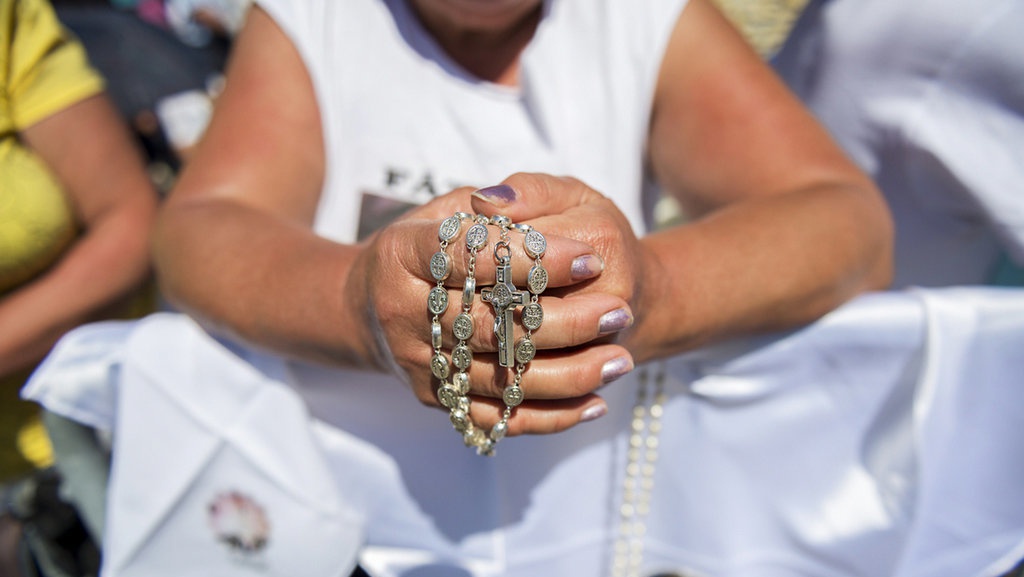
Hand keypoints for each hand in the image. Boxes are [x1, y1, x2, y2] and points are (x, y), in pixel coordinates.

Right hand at [346, 179, 635, 435]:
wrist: (374, 305)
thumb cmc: (432, 246)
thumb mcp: (452, 207)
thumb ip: (493, 201)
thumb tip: (503, 200)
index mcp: (400, 253)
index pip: (469, 254)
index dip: (532, 257)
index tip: (589, 258)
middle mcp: (399, 312)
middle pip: (487, 323)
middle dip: (563, 321)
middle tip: (618, 312)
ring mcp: (416, 362)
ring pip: (499, 377)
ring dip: (568, 374)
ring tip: (619, 359)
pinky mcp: (435, 398)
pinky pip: (497, 417)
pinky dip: (550, 415)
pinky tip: (595, 402)